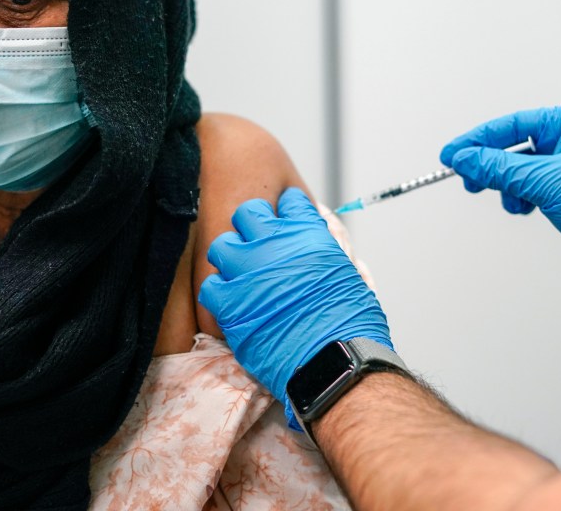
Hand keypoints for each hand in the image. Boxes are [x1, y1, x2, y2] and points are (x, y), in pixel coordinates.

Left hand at [199, 187, 392, 428]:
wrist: (335, 360)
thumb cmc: (351, 323)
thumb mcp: (346, 275)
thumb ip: (323, 256)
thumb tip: (314, 260)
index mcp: (308, 233)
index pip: (289, 201)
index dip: (287, 211)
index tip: (285, 221)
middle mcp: (274, 243)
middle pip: (248, 213)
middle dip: (251, 227)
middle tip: (257, 247)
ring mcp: (247, 270)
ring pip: (221, 245)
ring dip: (230, 257)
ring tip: (240, 275)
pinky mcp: (229, 302)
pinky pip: (210, 285)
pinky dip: (219, 293)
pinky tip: (231, 303)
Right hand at [440, 106, 560, 290]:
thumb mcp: (547, 183)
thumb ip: (500, 169)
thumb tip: (464, 158)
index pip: (512, 125)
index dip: (477, 140)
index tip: (451, 154)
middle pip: (514, 146)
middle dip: (491, 166)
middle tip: (470, 181)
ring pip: (522, 169)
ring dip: (509, 186)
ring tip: (513, 202)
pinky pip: (534, 186)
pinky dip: (523, 197)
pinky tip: (526, 208)